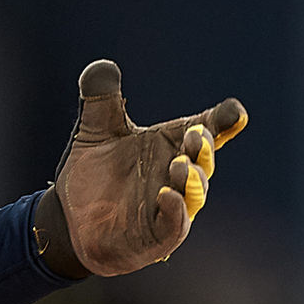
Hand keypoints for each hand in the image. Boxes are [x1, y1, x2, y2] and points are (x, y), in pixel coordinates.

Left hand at [34, 60, 245, 277]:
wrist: (68, 216)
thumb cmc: (93, 172)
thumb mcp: (95, 129)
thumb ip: (101, 97)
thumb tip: (102, 65)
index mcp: (169, 146)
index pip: (204, 130)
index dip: (223, 121)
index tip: (236, 112)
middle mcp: (176, 175)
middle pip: (202, 161)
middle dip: (202, 148)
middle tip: (195, 136)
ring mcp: (169, 208)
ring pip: (194, 194)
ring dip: (192, 179)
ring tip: (181, 165)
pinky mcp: (156, 237)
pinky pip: (174, 226)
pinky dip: (175, 212)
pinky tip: (166, 196)